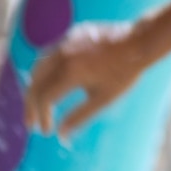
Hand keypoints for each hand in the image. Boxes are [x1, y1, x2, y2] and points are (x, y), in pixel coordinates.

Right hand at [23, 22, 147, 136]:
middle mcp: (62, 55)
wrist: (140, 42)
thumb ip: (80, 116)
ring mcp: (64, 42)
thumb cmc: (125, 73)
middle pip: (35, 83)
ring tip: (37, 106)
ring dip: (34, 87)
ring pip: (38, 67)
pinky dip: (44, 71)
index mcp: (71, 72)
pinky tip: (48, 83)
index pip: (45, 98)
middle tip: (31, 124)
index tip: (46, 131)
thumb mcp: (104, 98)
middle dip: (31, 105)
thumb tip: (61, 135)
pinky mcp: (70, 35)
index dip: (42, 117)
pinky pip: (49, 54)